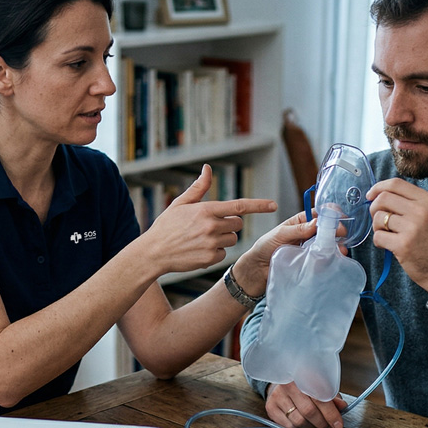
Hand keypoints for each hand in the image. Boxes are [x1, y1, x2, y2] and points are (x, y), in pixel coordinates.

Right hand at [142, 164, 276, 274]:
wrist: (153, 252)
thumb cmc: (166, 226)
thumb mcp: (180, 203)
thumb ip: (199, 187)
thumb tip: (208, 168)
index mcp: (206, 209)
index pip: (239, 206)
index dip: (259, 205)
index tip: (273, 205)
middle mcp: (211, 226)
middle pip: (237, 224)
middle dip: (229, 224)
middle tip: (210, 226)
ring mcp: (211, 243)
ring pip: (232, 239)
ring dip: (223, 238)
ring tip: (202, 239)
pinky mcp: (210, 258)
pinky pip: (224, 253)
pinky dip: (215, 252)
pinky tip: (199, 250)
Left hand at [231, 208, 355, 296]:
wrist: (257, 269)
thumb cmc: (265, 247)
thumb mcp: (280, 234)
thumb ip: (298, 229)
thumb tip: (316, 223)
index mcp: (301, 222)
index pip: (319, 214)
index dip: (330, 214)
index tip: (339, 216)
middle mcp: (307, 234)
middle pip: (326, 230)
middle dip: (336, 230)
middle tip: (341, 233)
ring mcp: (309, 249)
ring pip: (327, 245)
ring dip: (335, 246)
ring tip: (340, 249)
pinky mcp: (309, 263)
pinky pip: (322, 260)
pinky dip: (329, 259)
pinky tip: (332, 259)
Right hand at [266, 382, 346, 427]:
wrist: (282, 382)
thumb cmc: (304, 385)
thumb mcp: (321, 386)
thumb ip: (332, 396)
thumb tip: (342, 407)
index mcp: (304, 374)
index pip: (320, 397)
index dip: (331, 413)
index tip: (338, 424)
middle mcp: (288, 383)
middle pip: (309, 411)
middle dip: (323, 423)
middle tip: (329, 426)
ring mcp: (278, 395)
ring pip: (299, 421)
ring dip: (312, 426)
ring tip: (316, 422)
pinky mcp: (271, 407)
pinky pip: (289, 426)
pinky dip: (299, 427)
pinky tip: (301, 420)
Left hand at [367, 177, 427, 299]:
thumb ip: (409, 202)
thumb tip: (379, 194)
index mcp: (427, 200)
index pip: (395, 183)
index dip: (378, 187)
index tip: (371, 195)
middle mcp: (421, 211)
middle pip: (383, 198)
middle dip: (374, 208)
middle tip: (379, 220)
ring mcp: (412, 228)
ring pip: (378, 217)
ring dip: (377, 227)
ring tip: (387, 235)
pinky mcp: (403, 245)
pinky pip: (378, 236)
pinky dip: (379, 242)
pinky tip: (388, 246)